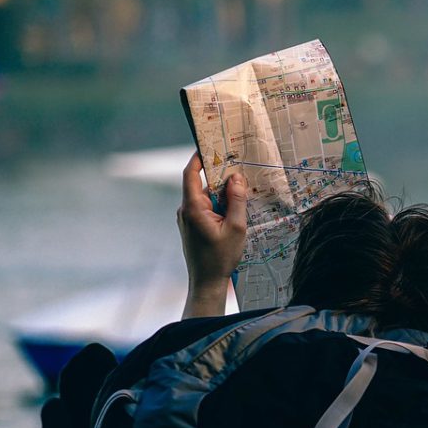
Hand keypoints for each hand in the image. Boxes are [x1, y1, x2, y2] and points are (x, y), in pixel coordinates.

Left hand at [177, 152, 246, 302]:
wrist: (206, 282)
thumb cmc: (221, 257)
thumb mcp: (236, 227)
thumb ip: (236, 200)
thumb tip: (236, 177)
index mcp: (192, 208)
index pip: (190, 174)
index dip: (198, 157)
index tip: (210, 145)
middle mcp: (185, 210)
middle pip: (201, 184)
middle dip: (220, 177)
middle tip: (239, 170)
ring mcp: (187, 218)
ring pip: (205, 197)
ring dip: (222, 195)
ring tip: (241, 196)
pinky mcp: (191, 225)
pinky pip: (205, 207)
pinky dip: (218, 205)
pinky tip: (234, 212)